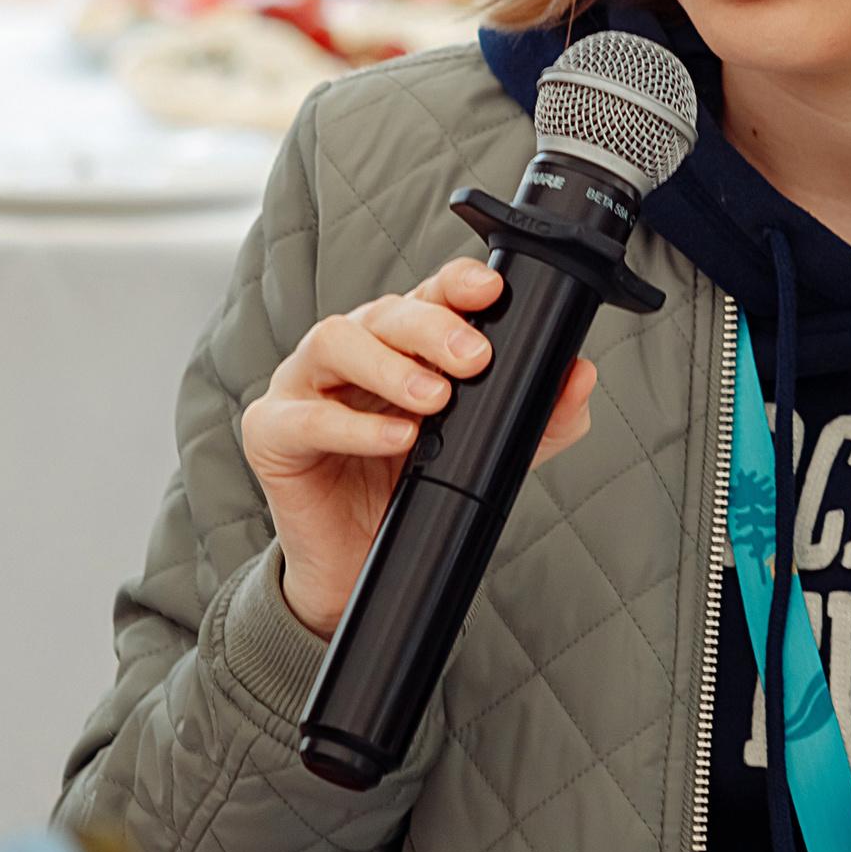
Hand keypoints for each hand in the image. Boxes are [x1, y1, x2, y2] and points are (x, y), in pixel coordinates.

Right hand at [240, 258, 598, 638]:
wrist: (356, 567)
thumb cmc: (410, 493)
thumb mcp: (487, 454)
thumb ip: (536, 419)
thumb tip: (579, 377)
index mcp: (397, 343)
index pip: (426, 294)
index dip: (455, 284)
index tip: (491, 291)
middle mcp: (349, 351)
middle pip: (384, 310)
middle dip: (431, 326)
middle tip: (474, 358)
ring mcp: (304, 385)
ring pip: (336, 340)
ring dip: (389, 365)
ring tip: (433, 398)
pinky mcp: (272, 430)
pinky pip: (306, 416)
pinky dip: (354, 424)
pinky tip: (396, 437)